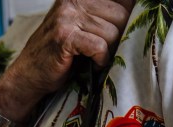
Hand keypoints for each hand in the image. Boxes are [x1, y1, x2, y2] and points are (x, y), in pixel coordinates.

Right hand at [0, 0, 134, 119]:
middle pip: (121, 15)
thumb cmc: (63, 53)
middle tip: (106, 50)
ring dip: (109, 51)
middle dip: (120, 37)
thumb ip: (107, 16)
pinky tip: (92, 63)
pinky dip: (100, 59)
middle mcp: (74, 0)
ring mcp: (68, 16)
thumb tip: (142, 13)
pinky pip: (100, 46)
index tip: (124, 33)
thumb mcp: (86, 26)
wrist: (31, 73)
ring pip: (112, 32)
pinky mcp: (65, 35)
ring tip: (95, 57)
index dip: (130, 16)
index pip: (122, 0)